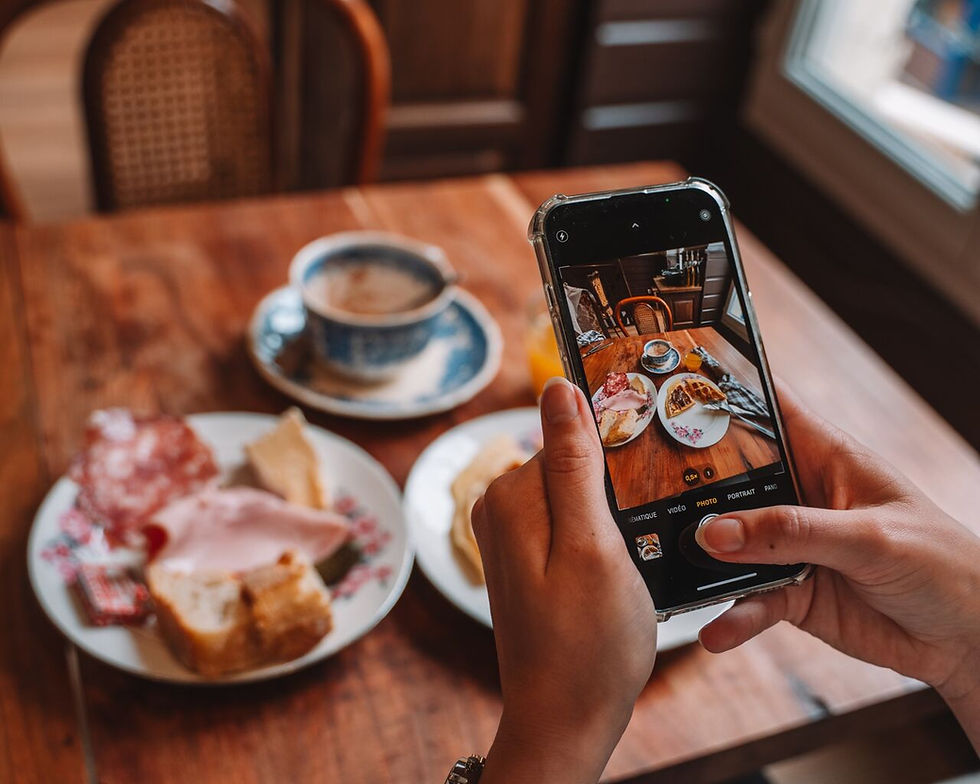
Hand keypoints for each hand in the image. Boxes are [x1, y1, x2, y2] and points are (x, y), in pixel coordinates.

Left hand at [473, 377, 655, 783]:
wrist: (565, 721)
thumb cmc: (586, 643)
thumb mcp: (592, 544)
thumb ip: (573, 463)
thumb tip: (557, 387)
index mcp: (511, 495)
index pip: (572, 435)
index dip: (620, 453)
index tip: (649, 487)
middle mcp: (501, 508)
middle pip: (573, 461)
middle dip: (616, 487)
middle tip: (645, 534)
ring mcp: (512, 536)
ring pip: (577, 493)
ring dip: (613, 515)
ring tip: (635, 557)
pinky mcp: (528, 560)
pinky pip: (571, 523)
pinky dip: (601, 536)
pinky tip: (620, 568)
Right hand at [697, 382, 979, 745]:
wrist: (968, 638)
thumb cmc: (942, 564)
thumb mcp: (870, 538)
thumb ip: (792, 533)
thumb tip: (716, 532)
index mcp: (824, 455)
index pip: (768, 406)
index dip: (723, 391)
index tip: (670, 388)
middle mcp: (798, 494)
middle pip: (730, 477)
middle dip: (689, 484)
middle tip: (643, 492)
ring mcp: (789, 544)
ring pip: (729, 541)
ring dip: (703, 557)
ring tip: (673, 571)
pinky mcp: (789, 590)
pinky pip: (748, 598)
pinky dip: (732, 615)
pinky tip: (717, 630)